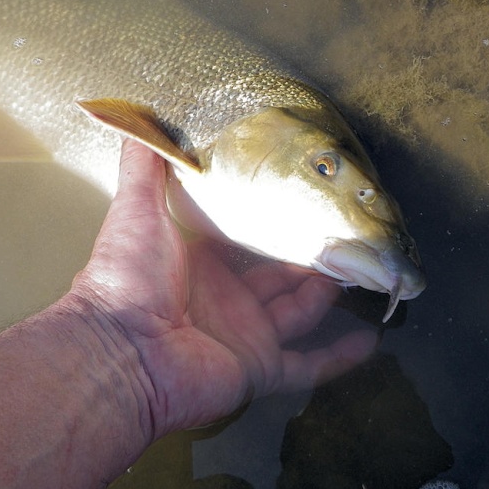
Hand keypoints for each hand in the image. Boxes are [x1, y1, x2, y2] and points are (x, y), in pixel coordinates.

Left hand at [69, 139, 377, 437]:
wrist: (120, 352)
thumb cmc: (128, 278)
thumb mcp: (138, 209)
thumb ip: (144, 166)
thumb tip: (136, 118)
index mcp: (202, 262)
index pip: (248, 241)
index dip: (276, 224)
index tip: (307, 204)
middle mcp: (228, 298)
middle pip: (282, 276)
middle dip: (312, 257)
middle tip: (345, 236)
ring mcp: (247, 336)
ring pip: (301, 312)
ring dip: (329, 295)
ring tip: (362, 270)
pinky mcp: (260, 370)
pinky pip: (307, 365)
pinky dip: (337, 357)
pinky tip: (368, 340)